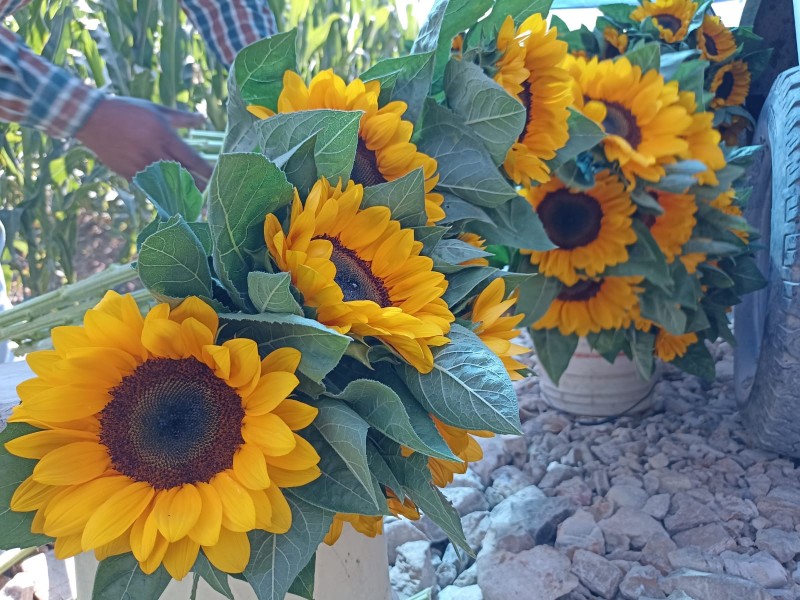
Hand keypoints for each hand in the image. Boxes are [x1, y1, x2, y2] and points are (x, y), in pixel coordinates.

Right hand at [76, 97, 212, 189]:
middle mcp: (155, 153)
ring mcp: (141, 165)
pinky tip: (170, 202)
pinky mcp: (129, 174)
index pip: (193, 159)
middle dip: (198, 188)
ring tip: (194, 205)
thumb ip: (182, 118)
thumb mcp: (157, 110)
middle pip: (184, 177)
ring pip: (167, 186)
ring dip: (181, 195)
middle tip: (210, 198)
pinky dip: (160, 193)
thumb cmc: (128, 110)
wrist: (93, 118)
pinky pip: (149, 187)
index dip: (207, 171)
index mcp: (165, 136)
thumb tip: (203, 118)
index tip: (218, 179)